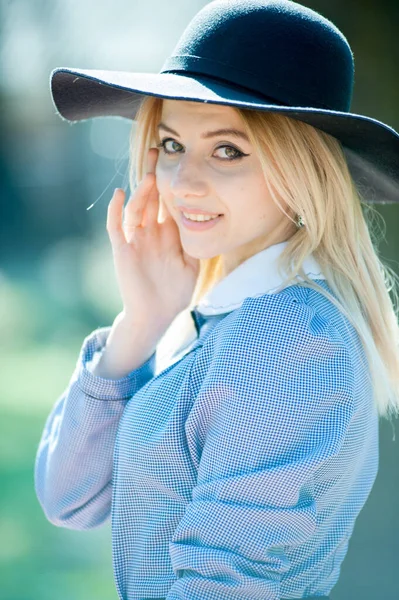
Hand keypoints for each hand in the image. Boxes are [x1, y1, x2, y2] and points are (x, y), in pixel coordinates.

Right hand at [106, 147, 199, 328]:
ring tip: (149, 174)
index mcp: (167, 234)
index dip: (172, 182)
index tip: (177, 160)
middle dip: (153, 174)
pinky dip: (116, 211)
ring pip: (137, 209)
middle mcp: (150, 232)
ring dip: (141, 191)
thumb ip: (197, 242)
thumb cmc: (175, 292)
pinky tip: (121, 194)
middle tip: (157, 150)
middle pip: (151, 197)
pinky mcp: (123, 251)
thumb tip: (211, 220)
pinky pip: (117, 227)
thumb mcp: (193, 264)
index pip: (168, 201)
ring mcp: (135, 240)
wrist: (157, 315)